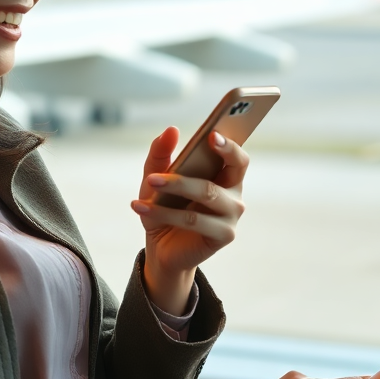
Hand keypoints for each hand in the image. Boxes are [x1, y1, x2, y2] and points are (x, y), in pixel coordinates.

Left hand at [131, 127, 248, 314]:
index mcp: (226, 176)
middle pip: (229, 172)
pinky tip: (141, 207)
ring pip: (207, 193)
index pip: (238, 157)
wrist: (162, 248)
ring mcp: (231, 216)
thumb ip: (161, 153)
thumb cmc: (165, 207)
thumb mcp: (156, 177)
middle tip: (161, 171)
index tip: (212, 134)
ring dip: (174, 187)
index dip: (230, 145)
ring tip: (149, 184)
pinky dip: (165, 213)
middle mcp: (234, 194)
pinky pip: (194, 220)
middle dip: (200, 164)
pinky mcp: (223, 236)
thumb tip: (171, 130)